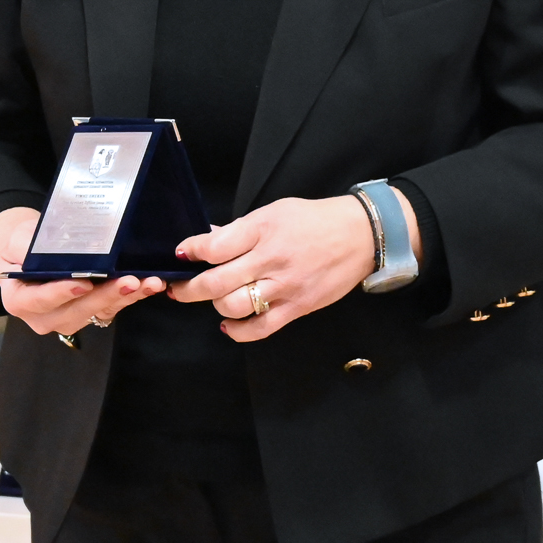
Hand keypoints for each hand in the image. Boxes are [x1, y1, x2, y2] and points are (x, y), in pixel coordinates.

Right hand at [0, 205, 165, 337]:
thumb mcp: (17, 240)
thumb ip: (26, 245)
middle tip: (129, 282)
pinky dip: (133, 296)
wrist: (30, 253)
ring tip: (149, 282)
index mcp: (19, 300)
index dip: (61, 293)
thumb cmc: (22, 246)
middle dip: (105, 296)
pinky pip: (114, 307)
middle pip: (76, 310)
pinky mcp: (92, 312)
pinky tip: (151, 284)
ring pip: (100, 311)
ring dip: (127, 297)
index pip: (39, 300)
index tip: (84, 283)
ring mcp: (70, 317)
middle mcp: (44, 316)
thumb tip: (49, 244)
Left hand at [166, 192, 413, 342]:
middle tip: (178, 287)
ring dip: (214, 304)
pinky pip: (259, 329)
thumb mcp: (276, 212)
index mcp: (264, 229)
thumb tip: (206, 242)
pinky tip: (230, 323)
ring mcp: (285, 286)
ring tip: (214, 297)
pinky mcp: (297, 307)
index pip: (213, 247)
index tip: (183, 254)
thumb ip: (240, 229)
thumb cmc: (317, 220)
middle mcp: (271, 259)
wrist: (364, 234)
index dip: (190, 252)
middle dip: (187, 288)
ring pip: (232, 306)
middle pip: (214, 283)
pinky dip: (237, 331)